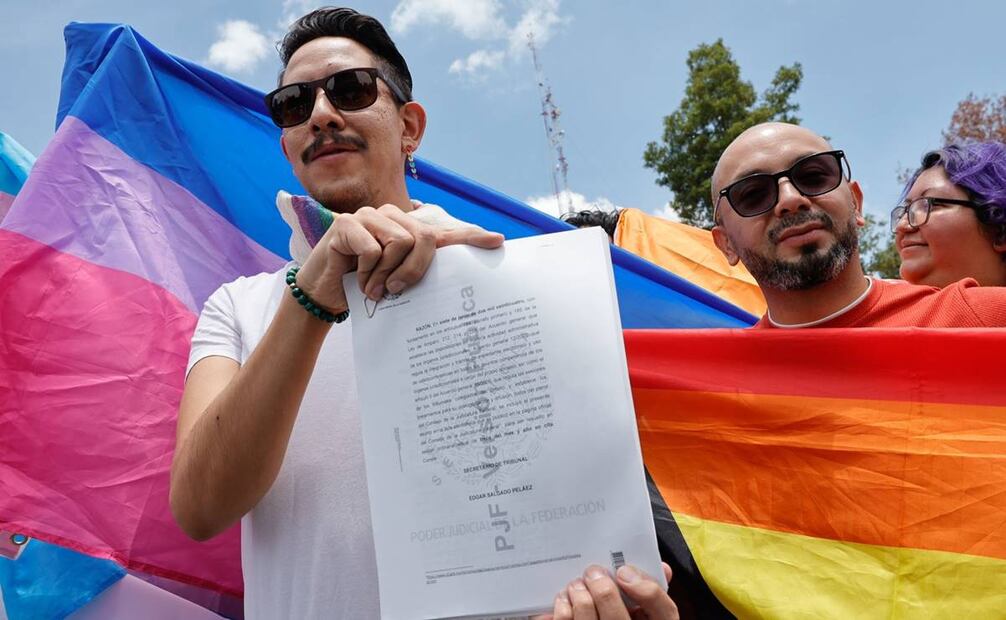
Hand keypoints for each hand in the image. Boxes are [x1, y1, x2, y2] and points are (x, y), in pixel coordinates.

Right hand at [295, 204, 502, 311]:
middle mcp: (391, 216)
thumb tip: (457, 283)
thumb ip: (419, 275)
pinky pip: (372, 249)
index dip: (470, 236)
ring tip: (374, 288)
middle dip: (415, 270)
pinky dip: (367, 271)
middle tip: (397, 291)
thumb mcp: (397, 281)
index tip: (498, 242)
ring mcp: (369, 216)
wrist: (323, 293)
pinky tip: (358, 279)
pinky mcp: (347, 224)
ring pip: (401, 243)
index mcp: (408, 229)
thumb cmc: (363, 286)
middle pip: (425, 239)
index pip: (444, 232)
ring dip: (387, 274)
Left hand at [533, 563, 678, 619]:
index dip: (646, 590)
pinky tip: (566, 600)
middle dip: (602, 588)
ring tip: (578, 584)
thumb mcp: (647, 617)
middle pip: (617, 618)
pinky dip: (563, 608)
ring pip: (587, 618)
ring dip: (579, 594)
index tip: (625, 573)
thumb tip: (661, 569)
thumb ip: (653, 597)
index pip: (664, 612)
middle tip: (594, 572)